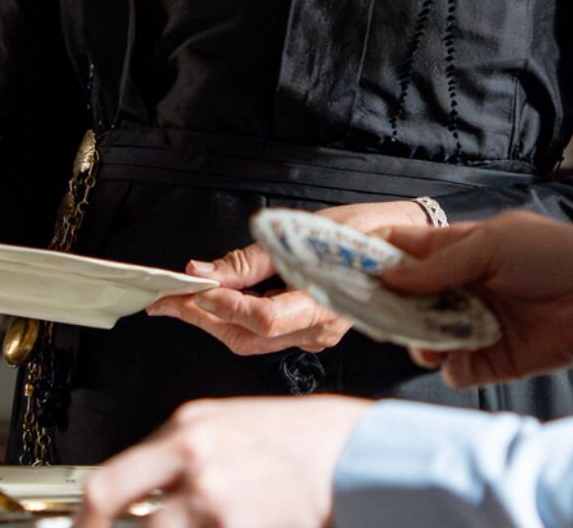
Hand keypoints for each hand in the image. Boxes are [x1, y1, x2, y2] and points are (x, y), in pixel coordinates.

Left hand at [76, 396, 368, 527]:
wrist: (355, 454)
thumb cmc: (299, 439)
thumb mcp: (229, 424)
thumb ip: (178, 453)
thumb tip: (135, 489)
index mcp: (188, 430)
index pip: (107, 484)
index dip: (86, 521)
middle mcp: (195, 464)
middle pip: (124, 518)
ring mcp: (216, 503)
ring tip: (194, 524)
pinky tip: (228, 527)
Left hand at [146, 199, 430, 356]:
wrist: (405, 241)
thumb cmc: (363, 232)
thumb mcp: (305, 232)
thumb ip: (251, 259)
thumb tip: (203, 271)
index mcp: (324, 304)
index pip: (261, 318)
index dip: (222, 305)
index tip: (190, 287)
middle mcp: (320, 330)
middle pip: (247, 337)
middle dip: (202, 318)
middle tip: (166, 298)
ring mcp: (317, 336)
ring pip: (252, 340)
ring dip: (213, 320)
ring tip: (182, 299)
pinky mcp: (312, 333)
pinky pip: (265, 334)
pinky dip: (236, 318)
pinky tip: (218, 301)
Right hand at [382, 211, 572, 387]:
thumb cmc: (553, 255)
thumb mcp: (491, 246)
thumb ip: (439, 265)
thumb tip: (388, 276)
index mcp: (464, 250)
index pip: (412, 252)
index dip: (380, 257)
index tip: (346, 265)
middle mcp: (466, 288)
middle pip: (412, 301)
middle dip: (390, 307)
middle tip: (369, 312)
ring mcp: (478, 325)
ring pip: (427, 336)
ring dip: (418, 338)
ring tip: (422, 336)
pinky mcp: (493, 360)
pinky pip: (455, 368)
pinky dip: (449, 364)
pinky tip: (454, 355)